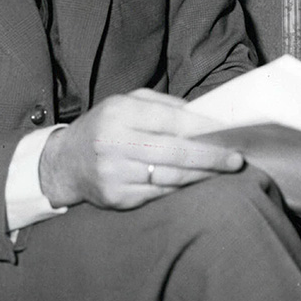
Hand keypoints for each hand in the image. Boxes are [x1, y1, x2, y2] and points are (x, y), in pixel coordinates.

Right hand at [39, 88, 243, 209]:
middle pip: (174, 153)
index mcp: (121, 114)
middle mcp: (115, 144)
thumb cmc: (106, 125)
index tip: (227, 133)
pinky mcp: (116, 198)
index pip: (171, 121)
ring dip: (202, 175)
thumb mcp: (129, 102)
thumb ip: (165, 105)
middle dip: (210, 157)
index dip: (203, 129)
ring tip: (224, 170)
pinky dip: (182, 187)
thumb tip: (204, 116)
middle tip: (236, 159)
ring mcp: (115, 174)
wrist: (64, 161)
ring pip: (170, 177)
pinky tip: (198, 181)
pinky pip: (158, 193)